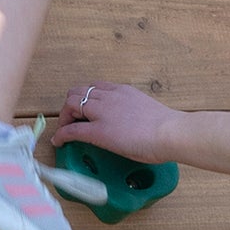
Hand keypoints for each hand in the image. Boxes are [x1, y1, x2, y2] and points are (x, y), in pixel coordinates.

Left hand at [56, 79, 178, 160]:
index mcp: (122, 91)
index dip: (86, 98)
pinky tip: (59, 142)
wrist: (170, 132)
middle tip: (72, 120)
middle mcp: (108, 96)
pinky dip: (61, 135)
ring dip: (65, 116)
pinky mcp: (97, 131)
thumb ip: (135, 112)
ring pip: (71, 104)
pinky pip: (71, 130)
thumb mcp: (147, 111)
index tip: (85, 110)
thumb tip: (134, 124)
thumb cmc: (167, 128)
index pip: (95, 87)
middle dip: (71, 105)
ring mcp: (101, 112)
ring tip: (65, 130)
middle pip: (78, 91)